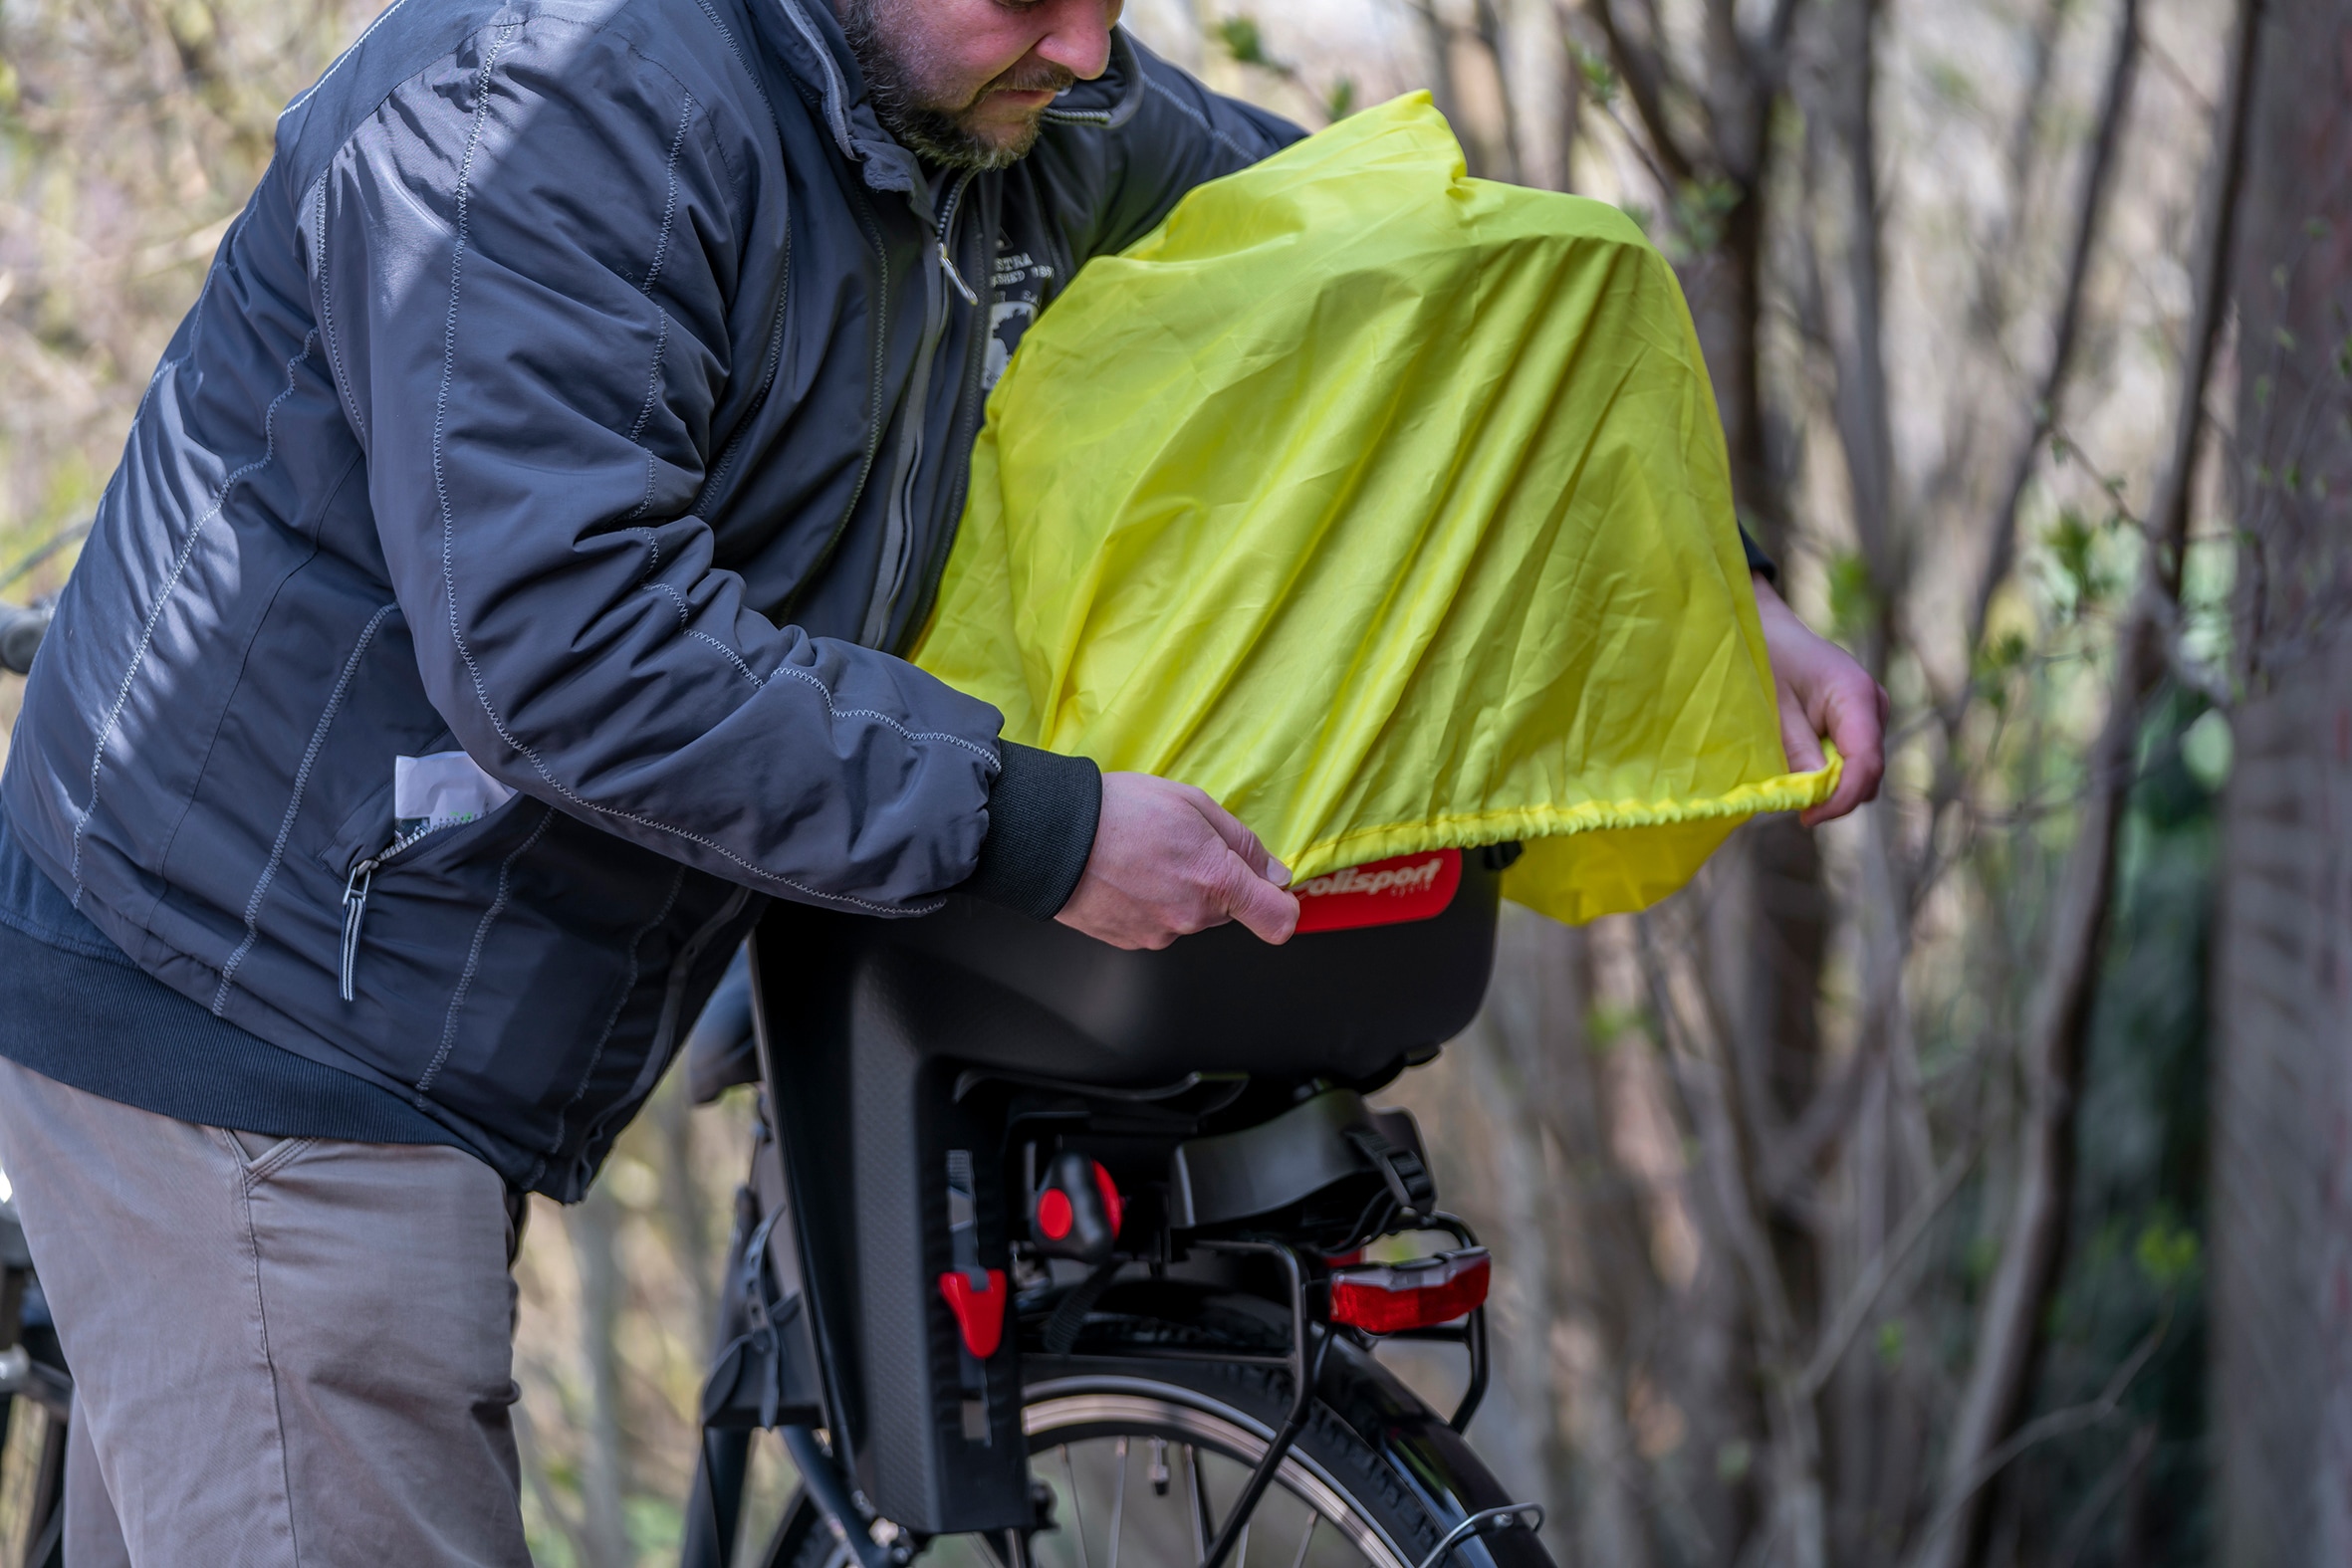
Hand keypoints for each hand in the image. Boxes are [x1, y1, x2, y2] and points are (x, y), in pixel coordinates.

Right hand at [1055, 773, 1299, 948]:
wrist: (1051, 836)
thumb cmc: (1118, 812)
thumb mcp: (1192, 803)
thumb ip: (1242, 842)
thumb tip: (1273, 871)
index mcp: (1216, 881)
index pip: (1278, 919)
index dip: (1281, 904)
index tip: (1271, 890)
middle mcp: (1192, 917)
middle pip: (1228, 911)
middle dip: (1216, 882)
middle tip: (1181, 846)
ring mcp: (1159, 934)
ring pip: (1189, 916)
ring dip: (1179, 891)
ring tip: (1145, 857)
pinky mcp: (1130, 942)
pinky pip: (1156, 924)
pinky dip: (1149, 903)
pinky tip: (1127, 875)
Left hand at [1754, 573, 1888, 825]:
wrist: (1768, 628)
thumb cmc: (1767, 658)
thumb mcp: (1773, 706)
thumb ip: (1797, 750)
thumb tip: (1815, 794)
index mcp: (1856, 695)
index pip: (1866, 763)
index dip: (1841, 799)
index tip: (1807, 818)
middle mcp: (1875, 705)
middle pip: (1868, 773)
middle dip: (1834, 795)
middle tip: (1792, 803)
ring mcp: (1872, 713)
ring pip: (1862, 770)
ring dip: (1831, 784)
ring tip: (1791, 779)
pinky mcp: (1861, 721)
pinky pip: (1852, 760)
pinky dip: (1829, 771)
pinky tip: (1800, 764)